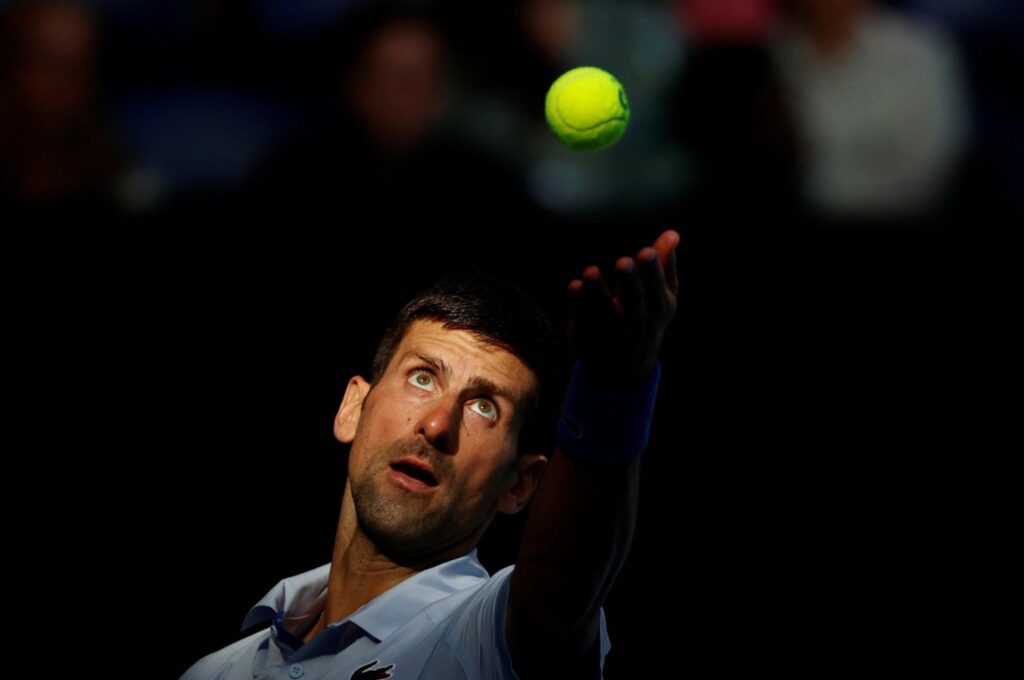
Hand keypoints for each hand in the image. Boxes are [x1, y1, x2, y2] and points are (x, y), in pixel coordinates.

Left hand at [567, 230, 678, 385]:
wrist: (625, 370)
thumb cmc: (646, 320)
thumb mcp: (662, 298)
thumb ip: (665, 266)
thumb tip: (672, 233)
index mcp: (657, 307)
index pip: (655, 288)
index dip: (651, 271)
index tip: (645, 252)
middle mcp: (636, 322)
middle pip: (633, 300)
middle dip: (628, 281)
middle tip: (623, 262)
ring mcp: (611, 331)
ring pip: (604, 311)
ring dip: (597, 292)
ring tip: (590, 272)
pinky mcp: (588, 336)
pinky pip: (582, 319)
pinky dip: (577, 304)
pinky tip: (574, 286)